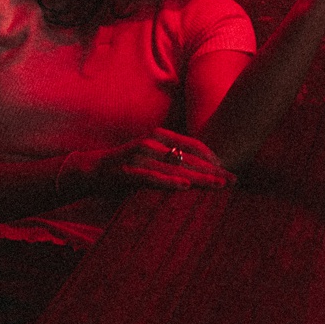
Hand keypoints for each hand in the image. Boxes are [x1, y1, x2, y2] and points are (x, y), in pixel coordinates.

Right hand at [68, 127, 234, 195]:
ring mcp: (139, 156)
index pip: (193, 145)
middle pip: (189, 157)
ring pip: (175, 167)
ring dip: (199, 178)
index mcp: (159, 137)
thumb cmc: (127, 167)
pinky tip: (185, 187)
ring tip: (217, 185)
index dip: (212, 157)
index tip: (228, 169)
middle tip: (233, 180)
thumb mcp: (151, 159)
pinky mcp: (128, 172)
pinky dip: (169, 182)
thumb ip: (171, 161)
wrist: (91, 170)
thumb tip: (199, 172)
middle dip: (213, 170)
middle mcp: (152, 143)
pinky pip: (152, 177)